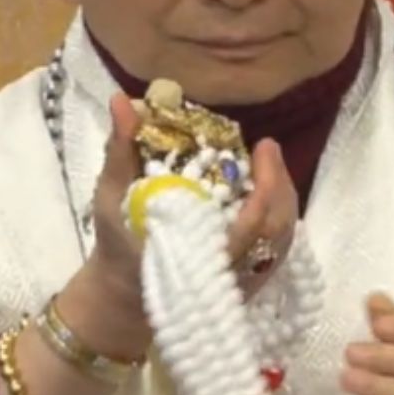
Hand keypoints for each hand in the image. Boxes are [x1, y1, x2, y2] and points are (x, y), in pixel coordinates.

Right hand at [89, 94, 298, 302]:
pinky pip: (277, 248)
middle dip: (278, 184)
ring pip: (280, 238)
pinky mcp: (248, 282)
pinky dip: (278, 215)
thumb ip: (120, 151)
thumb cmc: (119, 244)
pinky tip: (268, 191)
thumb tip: (122, 100)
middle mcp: (227, 269)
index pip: (249, 226)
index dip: (265, 187)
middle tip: (267, 148)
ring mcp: (242, 278)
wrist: (126, 294)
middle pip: (275, 228)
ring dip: (281, 196)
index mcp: (198, 253)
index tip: (263, 147)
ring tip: (269, 164)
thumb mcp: (112, 198)